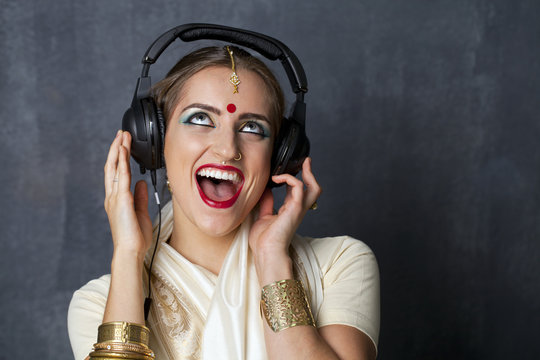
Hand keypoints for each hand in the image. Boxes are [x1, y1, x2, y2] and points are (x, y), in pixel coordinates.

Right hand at [104, 131, 152, 260]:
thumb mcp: (141, 212)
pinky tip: (124, 150)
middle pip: (112, 166)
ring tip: (122, 136)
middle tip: (121, 134)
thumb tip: (142, 183)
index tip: (123, 145)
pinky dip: (122, 161)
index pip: (117, 174)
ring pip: (115, 167)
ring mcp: (115, 197)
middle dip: (116, 149)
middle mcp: (113, 196)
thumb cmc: (136, 237)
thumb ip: (140, 197)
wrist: (131, 250)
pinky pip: (121, 176)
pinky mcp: (121, 199)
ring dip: (119, 150)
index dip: (119, 158)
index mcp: (117, 200)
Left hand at [249, 157, 320, 276]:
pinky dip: (290, 179)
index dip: (295, 179)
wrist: (266, 253)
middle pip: (314, 189)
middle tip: (306, 161)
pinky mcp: (295, 209)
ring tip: (300, 164)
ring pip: (314, 188)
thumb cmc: (263, 240)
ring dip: (307, 173)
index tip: (290, 169)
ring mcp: (298, 209)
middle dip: (311, 174)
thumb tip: (265, 190)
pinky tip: (278, 178)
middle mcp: (297, 209)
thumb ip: (266, 203)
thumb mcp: (262, 217)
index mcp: (290, 211)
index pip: (299, 192)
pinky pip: (299, 187)